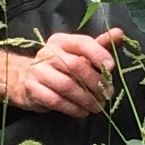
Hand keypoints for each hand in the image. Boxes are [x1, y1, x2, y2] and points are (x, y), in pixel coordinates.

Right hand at [7, 28, 125, 116]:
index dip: (98, 54)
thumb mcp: (77, 54)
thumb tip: (119, 33)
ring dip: (86, 99)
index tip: (111, 67)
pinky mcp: (32, 89)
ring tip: (98, 106)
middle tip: (107, 94)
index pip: (82, 43)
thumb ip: (98, 46)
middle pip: (75, 66)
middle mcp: (47, 53)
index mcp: (61, 41)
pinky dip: (73, 108)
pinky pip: (56, 101)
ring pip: (66, 86)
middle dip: (95, 82)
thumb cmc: (58, 67)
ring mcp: (37, 71)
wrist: (25, 80)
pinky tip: (83, 112)